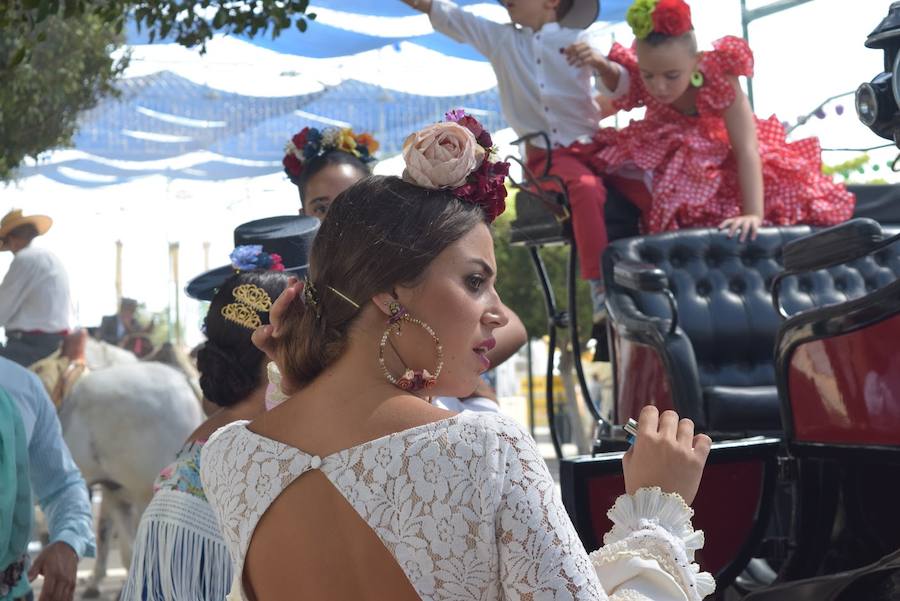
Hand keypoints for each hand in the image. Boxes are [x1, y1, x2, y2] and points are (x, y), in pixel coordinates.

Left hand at [28, 541, 77, 600]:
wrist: (68, 546)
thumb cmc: (52, 553)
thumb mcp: (40, 559)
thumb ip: (33, 571)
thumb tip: (26, 580)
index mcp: (54, 573)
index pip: (47, 592)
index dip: (42, 600)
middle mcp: (63, 578)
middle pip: (56, 597)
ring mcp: (69, 581)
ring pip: (64, 598)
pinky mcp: (73, 582)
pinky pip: (70, 595)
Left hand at [251, 276, 301, 394]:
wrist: (312, 368)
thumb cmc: (299, 375)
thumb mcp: (294, 383)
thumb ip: (288, 384)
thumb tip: (285, 386)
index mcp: (272, 346)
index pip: (260, 337)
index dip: (263, 333)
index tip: (271, 331)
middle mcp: (279, 330)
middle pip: (276, 315)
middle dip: (282, 303)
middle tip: (292, 292)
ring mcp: (290, 321)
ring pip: (286, 304)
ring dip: (290, 292)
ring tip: (297, 282)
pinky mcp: (302, 315)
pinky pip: (298, 301)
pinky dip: (298, 290)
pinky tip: (301, 281)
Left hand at [563, 42, 606, 70]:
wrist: (603, 65)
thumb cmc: (591, 59)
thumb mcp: (583, 54)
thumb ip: (575, 52)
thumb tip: (564, 52)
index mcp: (586, 44)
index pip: (575, 44)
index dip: (569, 48)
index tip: (564, 53)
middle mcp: (589, 47)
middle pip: (577, 49)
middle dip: (571, 55)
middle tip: (567, 60)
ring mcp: (593, 52)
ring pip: (581, 55)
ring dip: (574, 60)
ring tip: (570, 64)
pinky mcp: (595, 58)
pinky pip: (586, 60)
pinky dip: (580, 63)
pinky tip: (576, 66)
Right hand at [622, 406, 710, 504]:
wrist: (656, 509)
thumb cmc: (640, 488)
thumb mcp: (628, 464)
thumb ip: (634, 447)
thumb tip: (640, 437)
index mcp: (645, 440)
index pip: (650, 412)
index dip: (650, 415)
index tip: (652, 421)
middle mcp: (664, 440)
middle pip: (670, 415)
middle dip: (667, 422)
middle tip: (666, 433)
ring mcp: (682, 450)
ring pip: (687, 424)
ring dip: (683, 430)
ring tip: (680, 441)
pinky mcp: (696, 460)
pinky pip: (704, 440)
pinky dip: (700, 441)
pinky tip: (694, 447)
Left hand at [719, 214, 761, 241]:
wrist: (755, 216)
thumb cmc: (742, 224)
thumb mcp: (735, 225)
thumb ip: (729, 232)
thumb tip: (720, 241)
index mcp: (735, 220)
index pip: (728, 221)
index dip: (723, 224)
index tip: (719, 229)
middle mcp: (741, 220)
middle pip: (736, 223)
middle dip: (732, 229)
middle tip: (729, 237)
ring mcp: (748, 221)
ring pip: (745, 227)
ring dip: (743, 234)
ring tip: (740, 242)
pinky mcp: (755, 223)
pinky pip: (754, 228)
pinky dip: (753, 234)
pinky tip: (752, 240)